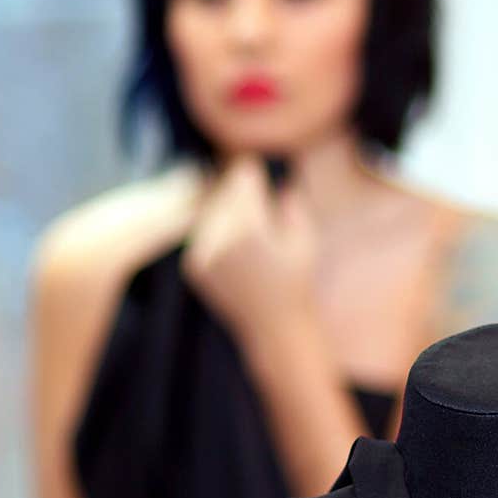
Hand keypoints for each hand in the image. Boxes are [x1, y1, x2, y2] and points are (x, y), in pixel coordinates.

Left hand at [181, 155, 317, 339]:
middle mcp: (221, 238)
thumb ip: (291, 201)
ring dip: (226, 211)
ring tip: (248, 227)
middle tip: (254, 197)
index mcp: (250, 228)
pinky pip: (201, 234)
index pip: (242, 176)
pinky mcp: (193, 266)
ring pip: (210, 211)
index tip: (258, 170)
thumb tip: (277, 177)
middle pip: (224, 191)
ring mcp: (203, 253)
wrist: (274, 326)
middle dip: (239, 191)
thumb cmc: (296, 281)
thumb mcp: (304, 237)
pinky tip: (234, 248)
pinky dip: (215, 234)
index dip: (252, 171)